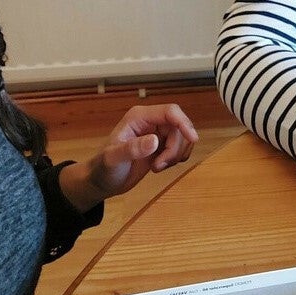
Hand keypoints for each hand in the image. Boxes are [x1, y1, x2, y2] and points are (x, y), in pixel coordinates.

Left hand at [61, 104, 197, 210]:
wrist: (102, 182)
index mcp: (139, 117)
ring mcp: (157, 133)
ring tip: (156, 168)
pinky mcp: (161, 146)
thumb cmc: (103, 168)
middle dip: (174, 149)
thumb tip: (154, 141)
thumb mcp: (113, 159)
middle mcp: (151, 121)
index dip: (184, 123)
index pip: (170, 112)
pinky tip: (158, 167)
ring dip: (175, 156)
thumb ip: (133, 149)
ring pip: (182, 139)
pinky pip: (180, 148)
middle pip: (179, 128)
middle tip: (159, 166)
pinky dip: (175, 160)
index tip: (193, 139)